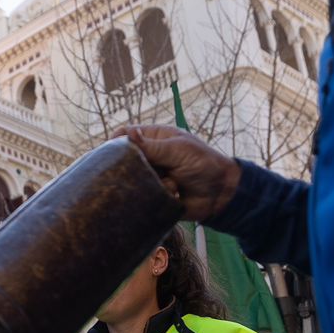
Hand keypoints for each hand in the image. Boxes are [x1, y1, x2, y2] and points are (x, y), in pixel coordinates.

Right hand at [116, 125, 241, 221]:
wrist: (222, 194)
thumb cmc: (204, 164)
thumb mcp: (178, 150)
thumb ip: (152, 146)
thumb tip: (128, 135)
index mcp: (153, 139)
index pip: (124, 135)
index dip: (115, 142)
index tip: (111, 154)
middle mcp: (148, 157)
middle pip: (124, 159)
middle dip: (130, 167)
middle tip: (145, 172)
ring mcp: (150, 176)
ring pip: (131, 180)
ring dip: (147, 183)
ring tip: (169, 183)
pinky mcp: (153, 195)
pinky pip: (141, 197)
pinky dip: (154, 196)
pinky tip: (172, 193)